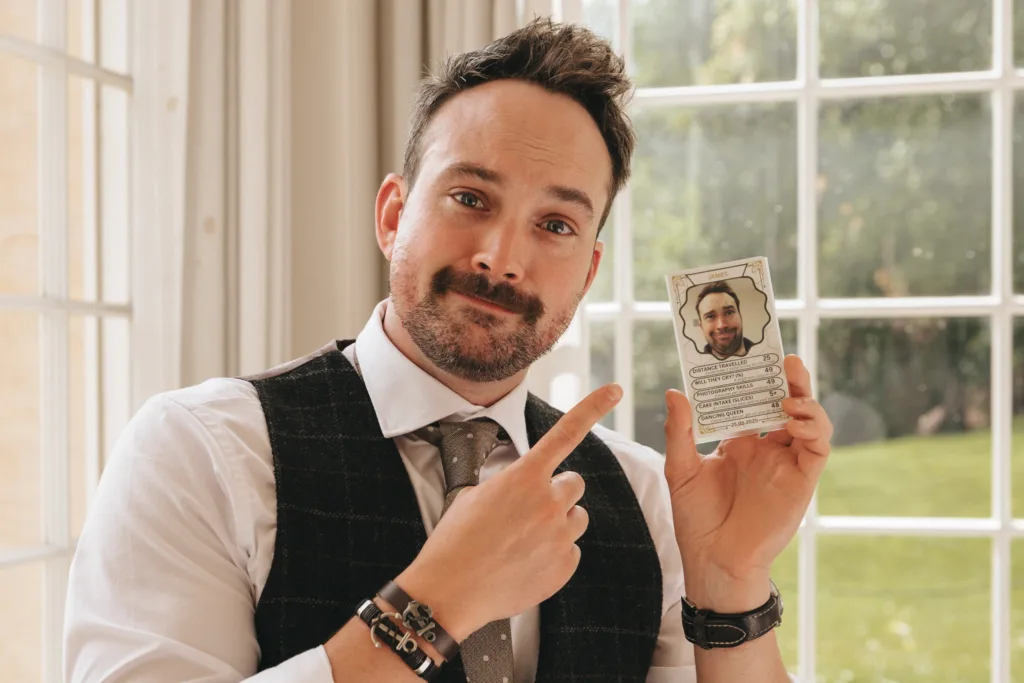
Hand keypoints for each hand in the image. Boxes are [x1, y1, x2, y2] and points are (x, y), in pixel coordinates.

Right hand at [396, 383, 621, 640]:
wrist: (451, 590)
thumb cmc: (455, 542)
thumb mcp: (473, 496)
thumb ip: (506, 484)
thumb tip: (516, 486)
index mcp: (524, 476)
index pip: (566, 432)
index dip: (594, 407)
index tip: (615, 390)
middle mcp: (549, 501)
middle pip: (574, 483)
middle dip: (557, 492)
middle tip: (530, 510)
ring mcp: (560, 534)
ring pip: (577, 518)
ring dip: (558, 523)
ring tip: (524, 541)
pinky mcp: (566, 565)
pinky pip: (572, 551)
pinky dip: (554, 555)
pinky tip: (526, 563)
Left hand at [664, 355, 832, 610]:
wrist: (714, 560)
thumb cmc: (696, 518)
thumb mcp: (681, 469)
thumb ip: (680, 431)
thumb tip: (675, 391)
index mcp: (738, 441)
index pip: (751, 400)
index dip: (753, 378)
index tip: (748, 353)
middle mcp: (766, 448)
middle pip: (784, 403)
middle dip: (787, 379)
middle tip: (782, 357)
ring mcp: (786, 462)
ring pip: (809, 420)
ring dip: (805, 401)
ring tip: (788, 394)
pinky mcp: (802, 480)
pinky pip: (818, 448)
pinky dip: (813, 429)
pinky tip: (792, 422)